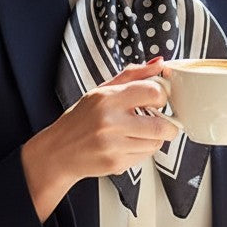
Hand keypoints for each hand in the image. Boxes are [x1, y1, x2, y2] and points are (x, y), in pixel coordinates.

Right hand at [21, 58, 178, 219]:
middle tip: (162, 121)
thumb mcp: (101, 91)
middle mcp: (110, 121)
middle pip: (161, 125)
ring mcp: (113, 144)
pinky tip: (128, 144)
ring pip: (156, 143)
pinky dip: (143, 150)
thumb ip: (133, 75)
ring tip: (140, 133)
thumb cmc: (81, 119)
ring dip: (154, 138)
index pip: (153, 92)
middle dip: (168, 124)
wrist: (58, 151)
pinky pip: (145, 156)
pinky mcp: (115, 163)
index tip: (158, 99)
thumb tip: (160, 63)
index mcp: (107, 98)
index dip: (162, 96)